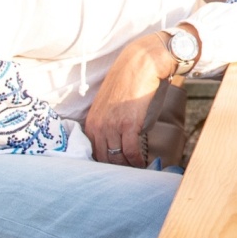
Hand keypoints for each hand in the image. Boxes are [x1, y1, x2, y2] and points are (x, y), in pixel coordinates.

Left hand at [83, 30, 175, 166]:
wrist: (141, 64)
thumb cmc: (130, 81)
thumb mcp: (112, 104)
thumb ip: (112, 122)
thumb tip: (122, 140)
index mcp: (92, 121)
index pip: (94, 152)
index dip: (106, 162)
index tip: (117, 168)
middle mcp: (98, 126)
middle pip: (104, 158)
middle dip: (117, 168)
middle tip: (128, 173)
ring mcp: (112, 126)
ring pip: (117, 158)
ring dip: (128, 167)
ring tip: (137, 170)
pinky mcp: (128, 125)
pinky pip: (131, 152)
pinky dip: (138, 161)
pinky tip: (144, 163)